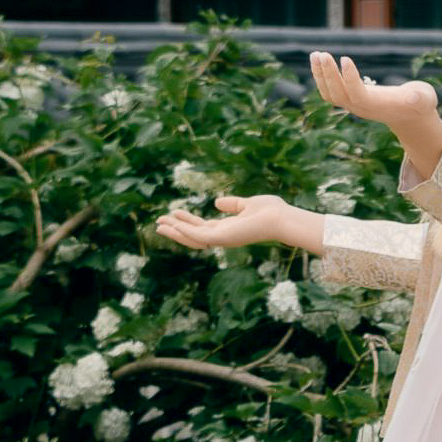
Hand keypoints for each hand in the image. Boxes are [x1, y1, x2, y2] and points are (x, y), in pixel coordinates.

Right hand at [156, 193, 288, 249]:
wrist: (282, 218)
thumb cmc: (271, 211)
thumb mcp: (247, 204)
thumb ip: (233, 204)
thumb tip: (216, 202)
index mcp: (228, 228)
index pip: (202, 226)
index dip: (187, 221)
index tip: (173, 213)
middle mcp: (223, 236)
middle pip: (193, 234)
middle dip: (176, 229)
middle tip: (159, 222)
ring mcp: (222, 239)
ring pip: (192, 238)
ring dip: (175, 232)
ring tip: (159, 224)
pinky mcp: (223, 238)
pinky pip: (199, 236)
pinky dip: (186, 231)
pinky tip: (174, 224)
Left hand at [309, 50, 437, 131]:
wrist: (411, 117)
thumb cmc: (420, 103)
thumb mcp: (425, 99)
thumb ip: (420, 98)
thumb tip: (414, 96)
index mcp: (379, 106)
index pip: (358, 95)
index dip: (349, 79)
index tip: (345, 58)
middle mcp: (362, 108)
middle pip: (338, 95)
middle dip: (328, 75)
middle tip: (322, 54)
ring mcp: (354, 106)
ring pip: (330, 95)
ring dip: (320, 75)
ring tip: (316, 54)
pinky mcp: (350, 101)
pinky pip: (330, 92)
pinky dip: (322, 78)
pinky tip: (320, 62)